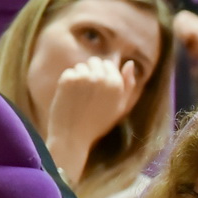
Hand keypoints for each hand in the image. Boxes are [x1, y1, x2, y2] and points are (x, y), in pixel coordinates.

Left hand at [45, 56, 138, 180]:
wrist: (72, 136)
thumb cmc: (98, 123)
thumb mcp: (120, 107)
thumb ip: (128, 85)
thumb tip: (129, 63)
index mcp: (117, 84)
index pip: (108, 64)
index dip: (102, 76)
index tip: (97, 91)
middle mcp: (102, 78)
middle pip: (94, 61)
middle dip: (91, 72)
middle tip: (88, 93)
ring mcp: (84, 77)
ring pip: (81, 66)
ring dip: (79, 77)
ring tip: (79, 96)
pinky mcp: (68, 79)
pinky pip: (69, 72)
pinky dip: (68, 82)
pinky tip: (70, 97)